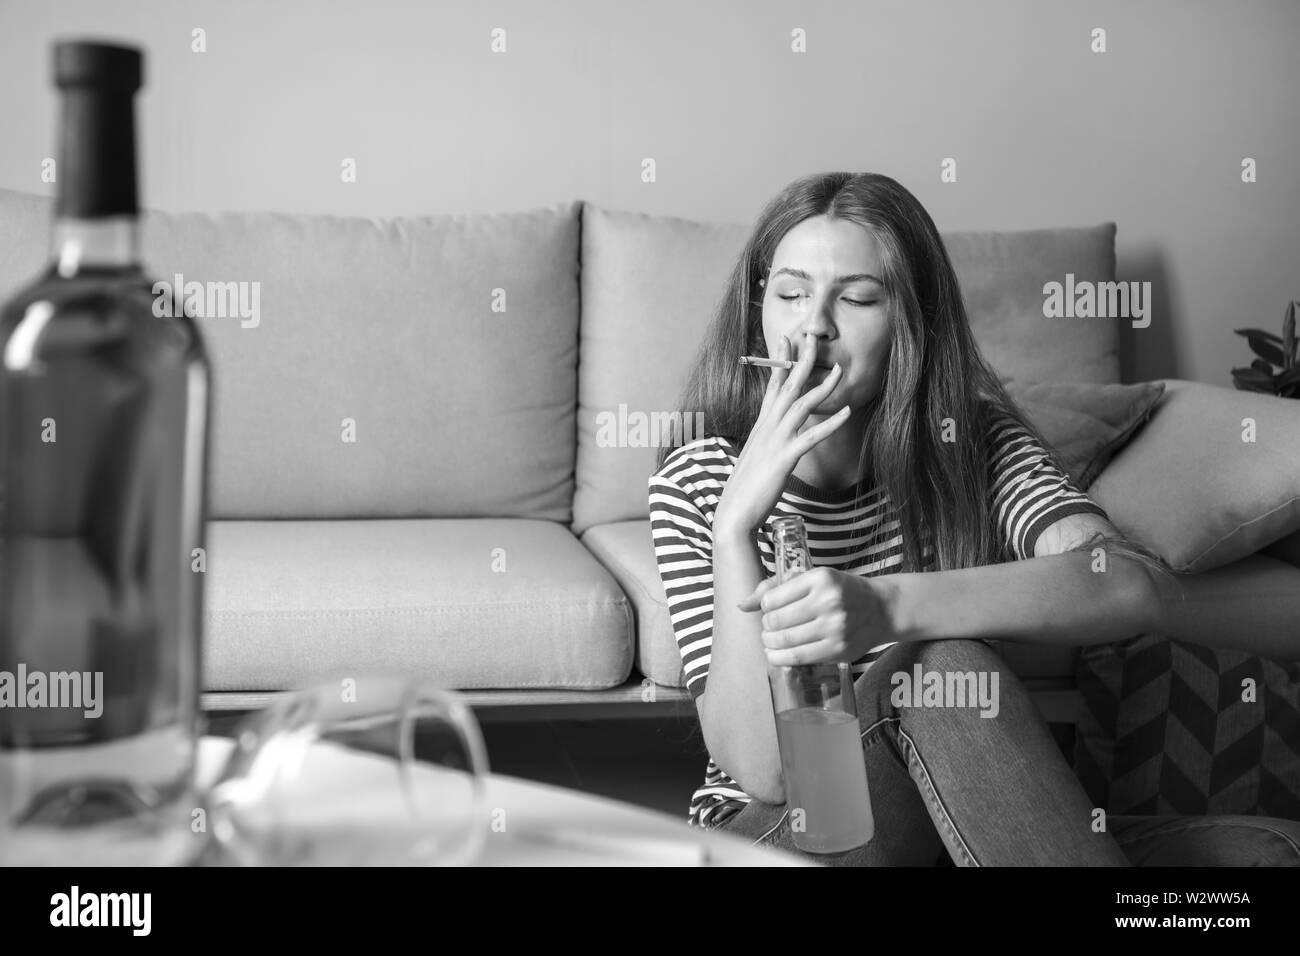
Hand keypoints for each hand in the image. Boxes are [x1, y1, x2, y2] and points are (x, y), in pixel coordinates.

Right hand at [712, 332, 850, 537]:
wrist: (733, 513)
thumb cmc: (744, 489)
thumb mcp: (755, 459)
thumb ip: (766, 444)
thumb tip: (773, 438)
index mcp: (761, 426)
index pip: (771, 386)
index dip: (780, 362)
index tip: (787, 340)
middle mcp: (766, 428)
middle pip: (787, 386)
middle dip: (801, 360)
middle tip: (813, 336)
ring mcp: (774, 442)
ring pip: (801, 405)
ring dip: (823, 386)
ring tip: (841, 371)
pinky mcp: (783, 459)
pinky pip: (810, 436)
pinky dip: (829, 423)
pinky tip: (846, 413)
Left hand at [737, 567, 901, 666]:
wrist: (880, 609)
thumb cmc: (840, 591)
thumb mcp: (812, 579)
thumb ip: (775, 588)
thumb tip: (742, 605)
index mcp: (820, 578)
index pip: (772, 599)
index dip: (765, 607)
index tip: (771, 609)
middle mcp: (828, 601)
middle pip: (775, 621)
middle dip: (766, 627)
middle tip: (770, 628)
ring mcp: (835, 628)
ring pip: (784, 641)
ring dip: (770, 644)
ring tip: (771, 641)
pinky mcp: (838, 650)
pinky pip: (798, 658)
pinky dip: (780, 658)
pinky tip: (777, 654)